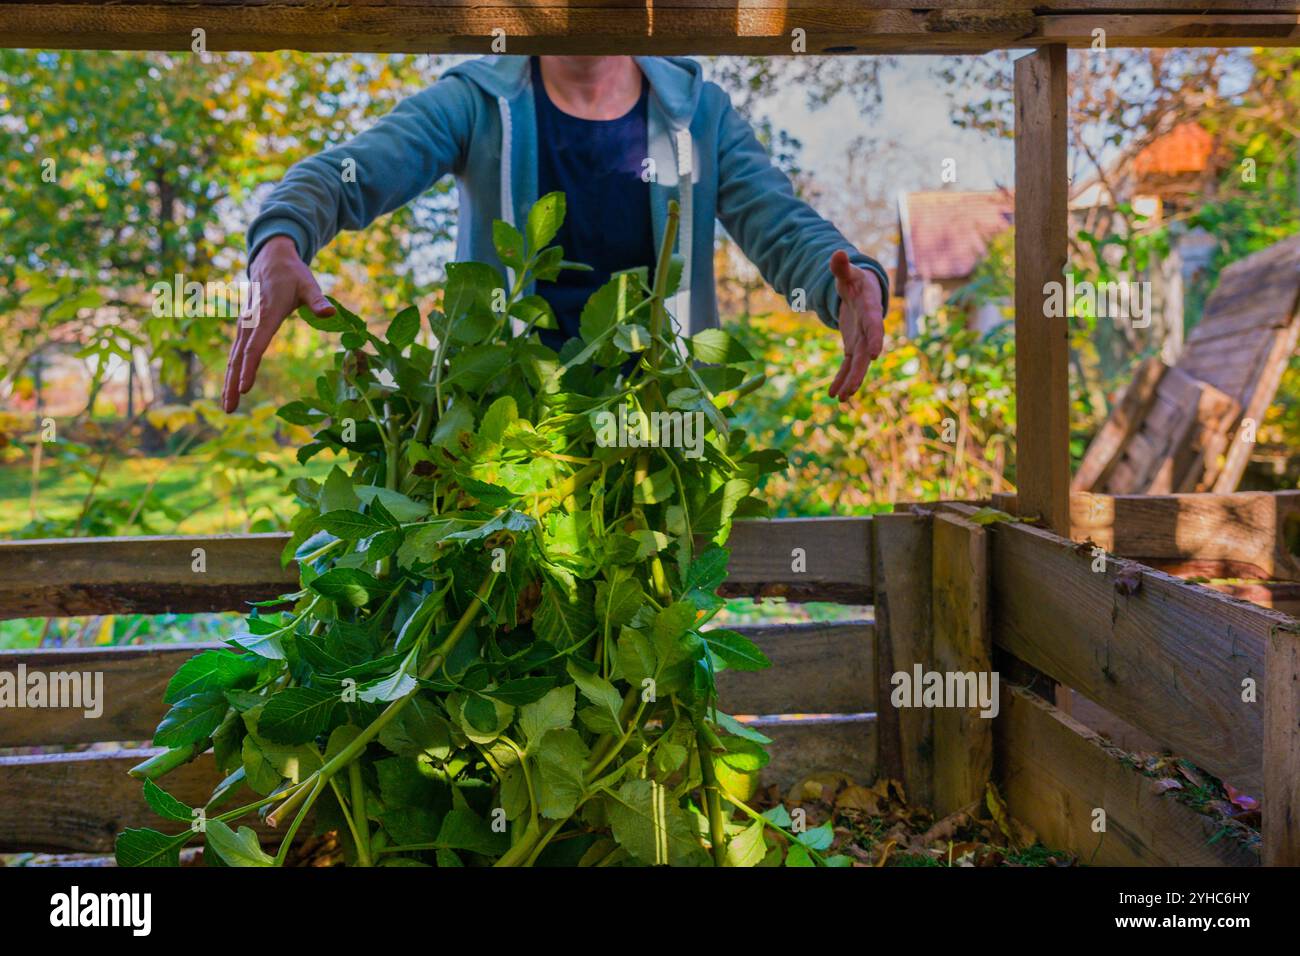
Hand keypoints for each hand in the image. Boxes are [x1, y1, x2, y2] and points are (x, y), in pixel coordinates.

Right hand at [222, 235, 334, 412]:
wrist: (270, 260)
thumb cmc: (293, 275)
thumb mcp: (309, 285)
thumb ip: (318, 301)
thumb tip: (330, 314)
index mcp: (266, 315)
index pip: (256, 346)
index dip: (250, 368)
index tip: (245, 389)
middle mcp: (250, 322)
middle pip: (239, 357)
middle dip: (233, 384)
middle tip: (229, 410)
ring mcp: (244, 325)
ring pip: (234, 358)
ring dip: (228, 382)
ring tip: (227, 408)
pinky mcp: (243, 328)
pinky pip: (235, 353)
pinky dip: (231, 372)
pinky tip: (230, 390)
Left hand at [827, 249, 884, 401]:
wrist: (862, 291)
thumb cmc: (856, 280)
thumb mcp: (848, 273)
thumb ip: (842, 267)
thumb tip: (837, 253)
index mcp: (870, 310)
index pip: (874, 325)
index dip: (874, 339)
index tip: (875, 355)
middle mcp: (869, 329)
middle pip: (866, 352)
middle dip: (859, 372)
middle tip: (852, 389)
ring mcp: (861, 340)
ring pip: (858, 364)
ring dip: (850, 381)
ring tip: (842, 399)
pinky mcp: (853, 346)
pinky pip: (848, 366)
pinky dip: (841, 379)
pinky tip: (834, 394)